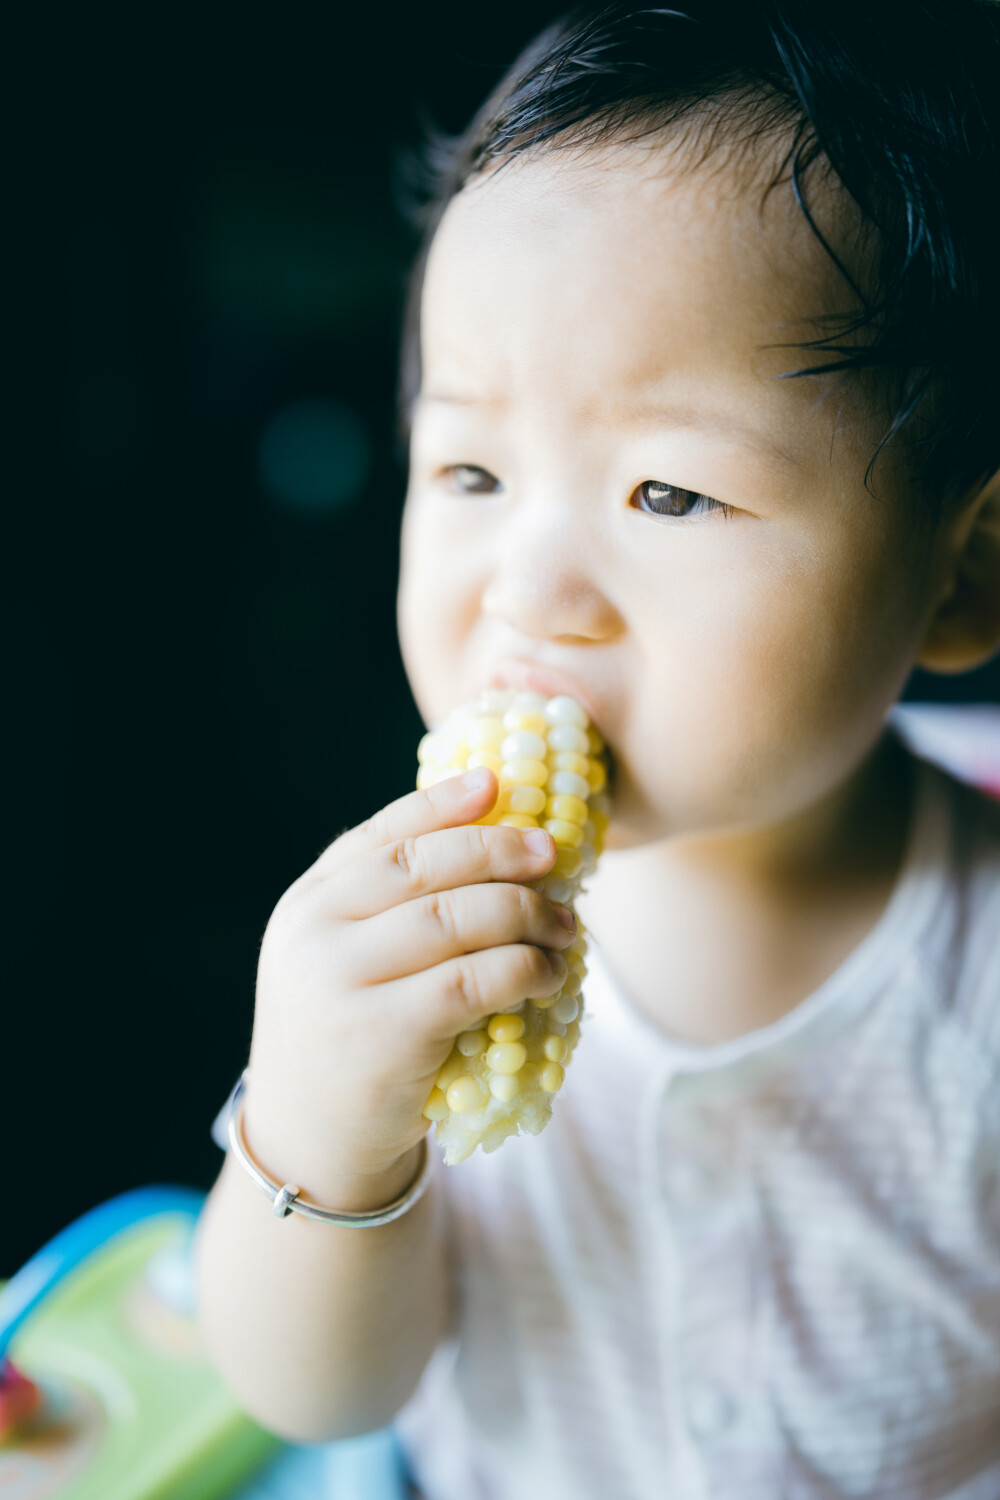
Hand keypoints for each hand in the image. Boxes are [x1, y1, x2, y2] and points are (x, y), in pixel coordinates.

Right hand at [245, 770, 574, 1196]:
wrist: (311, 1146)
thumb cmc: (347, 1041)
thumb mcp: (341, 964)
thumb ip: (385, 909)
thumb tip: (489, 842)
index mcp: (305, 905)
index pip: (380, 836)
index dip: (441, 804)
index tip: (496, 783)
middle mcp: (313, 935)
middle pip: (424, 867)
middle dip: (499, 852)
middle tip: (553, 855)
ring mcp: (340, 984)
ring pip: (456, 918)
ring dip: (525, 913)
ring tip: (564, 925)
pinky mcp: (381, 1036)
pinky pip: (473, 981)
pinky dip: (525, 968)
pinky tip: (551, 974)